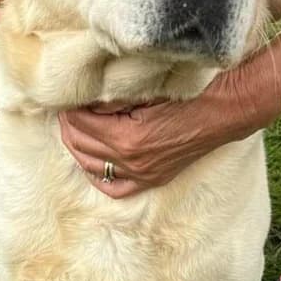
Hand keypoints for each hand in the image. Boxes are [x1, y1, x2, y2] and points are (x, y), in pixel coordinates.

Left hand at [58, 64, 267, 198]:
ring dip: (77, 146)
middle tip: (65, 112)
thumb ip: (112, 101)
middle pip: (81, 145)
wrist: (216, 116)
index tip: (66, 100)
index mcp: (127, 137)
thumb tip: (86, 102)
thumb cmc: (182, 97)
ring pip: (92, 165)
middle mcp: (130, 161)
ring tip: (73, 130)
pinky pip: (113, 186)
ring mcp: (140, 174)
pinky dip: (96, 173)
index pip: (82, 124)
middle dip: (69, 126)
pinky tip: (90, 161)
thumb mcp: (143, 93)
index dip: (70, 110)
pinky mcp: (149, 180)